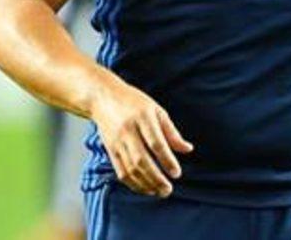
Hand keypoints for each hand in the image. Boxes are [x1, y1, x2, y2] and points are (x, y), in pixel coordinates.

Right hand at [88, 79, 192, 197]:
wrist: (103, 98)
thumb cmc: (135, 103)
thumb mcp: (157, 111)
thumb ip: (171, 132)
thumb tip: (188, 150)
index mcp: (142, 118)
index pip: (156, 143)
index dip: (167, 160)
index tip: (176, 173)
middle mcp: (127, 131)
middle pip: (141, 160)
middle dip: (155, 178)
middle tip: (168, 189)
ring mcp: (116, 141)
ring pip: (130, 168)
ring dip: (145, 183)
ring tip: (158, 192)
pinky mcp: (109, 149)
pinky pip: (120, 170)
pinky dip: (132, 182)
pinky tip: (144, 188)